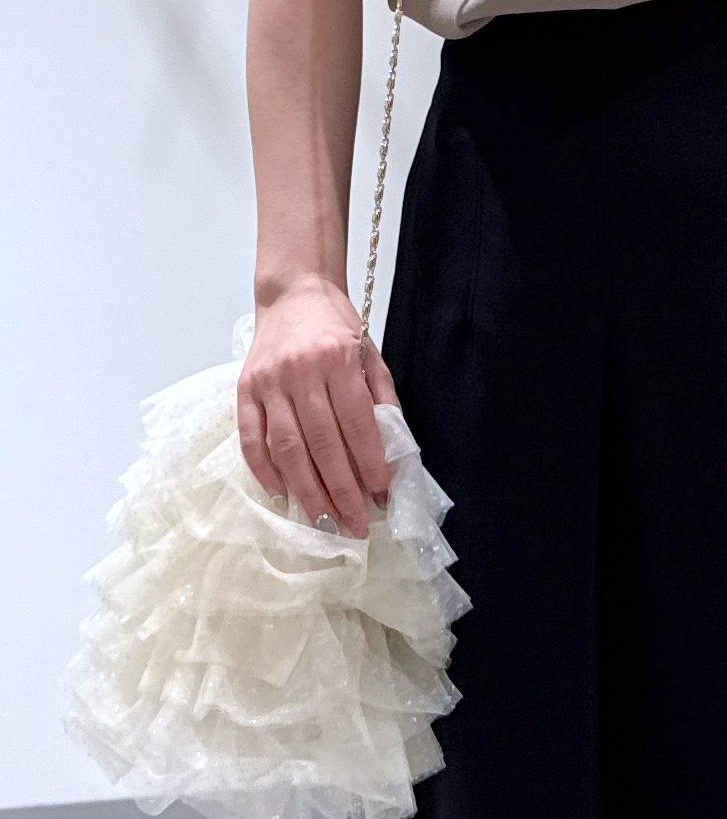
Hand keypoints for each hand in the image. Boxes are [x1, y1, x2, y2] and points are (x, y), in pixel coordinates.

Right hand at [235, 273, 400, 538]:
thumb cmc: (336, 325)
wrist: (293, 293)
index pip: (356, 423)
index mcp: (337, 359)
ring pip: (287, 448)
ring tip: (324, 521)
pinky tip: (281, 495)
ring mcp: (268, 382)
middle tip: (354, 525)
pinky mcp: (244, 390)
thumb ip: (380, 396)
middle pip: (321, 443)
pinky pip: (251, 439)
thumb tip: (391, 448)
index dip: (369, 463)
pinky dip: (264, 471)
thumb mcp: (370, 351)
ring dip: (305, 490)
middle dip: (340, 490)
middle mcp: (301, 371)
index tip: (381, 494)